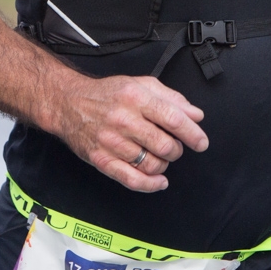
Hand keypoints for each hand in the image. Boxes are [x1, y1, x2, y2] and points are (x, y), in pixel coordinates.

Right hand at [52, 75, 208, 192]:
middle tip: (175, 147)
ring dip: (164, 164)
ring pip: (151, 164)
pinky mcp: (102, 159)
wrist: (69, 103)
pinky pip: (131, 180)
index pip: (172, 118)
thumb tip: (196, 115)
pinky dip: (150, 185)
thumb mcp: (141, 84)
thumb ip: (171, 98)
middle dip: (177, 150)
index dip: (192, 133)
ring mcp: (111, 142)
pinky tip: (159, 181)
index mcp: (136, 97)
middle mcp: (124, 119)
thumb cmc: (107, 94)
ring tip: (160, 157)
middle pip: (164, 145)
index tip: (201, 142)